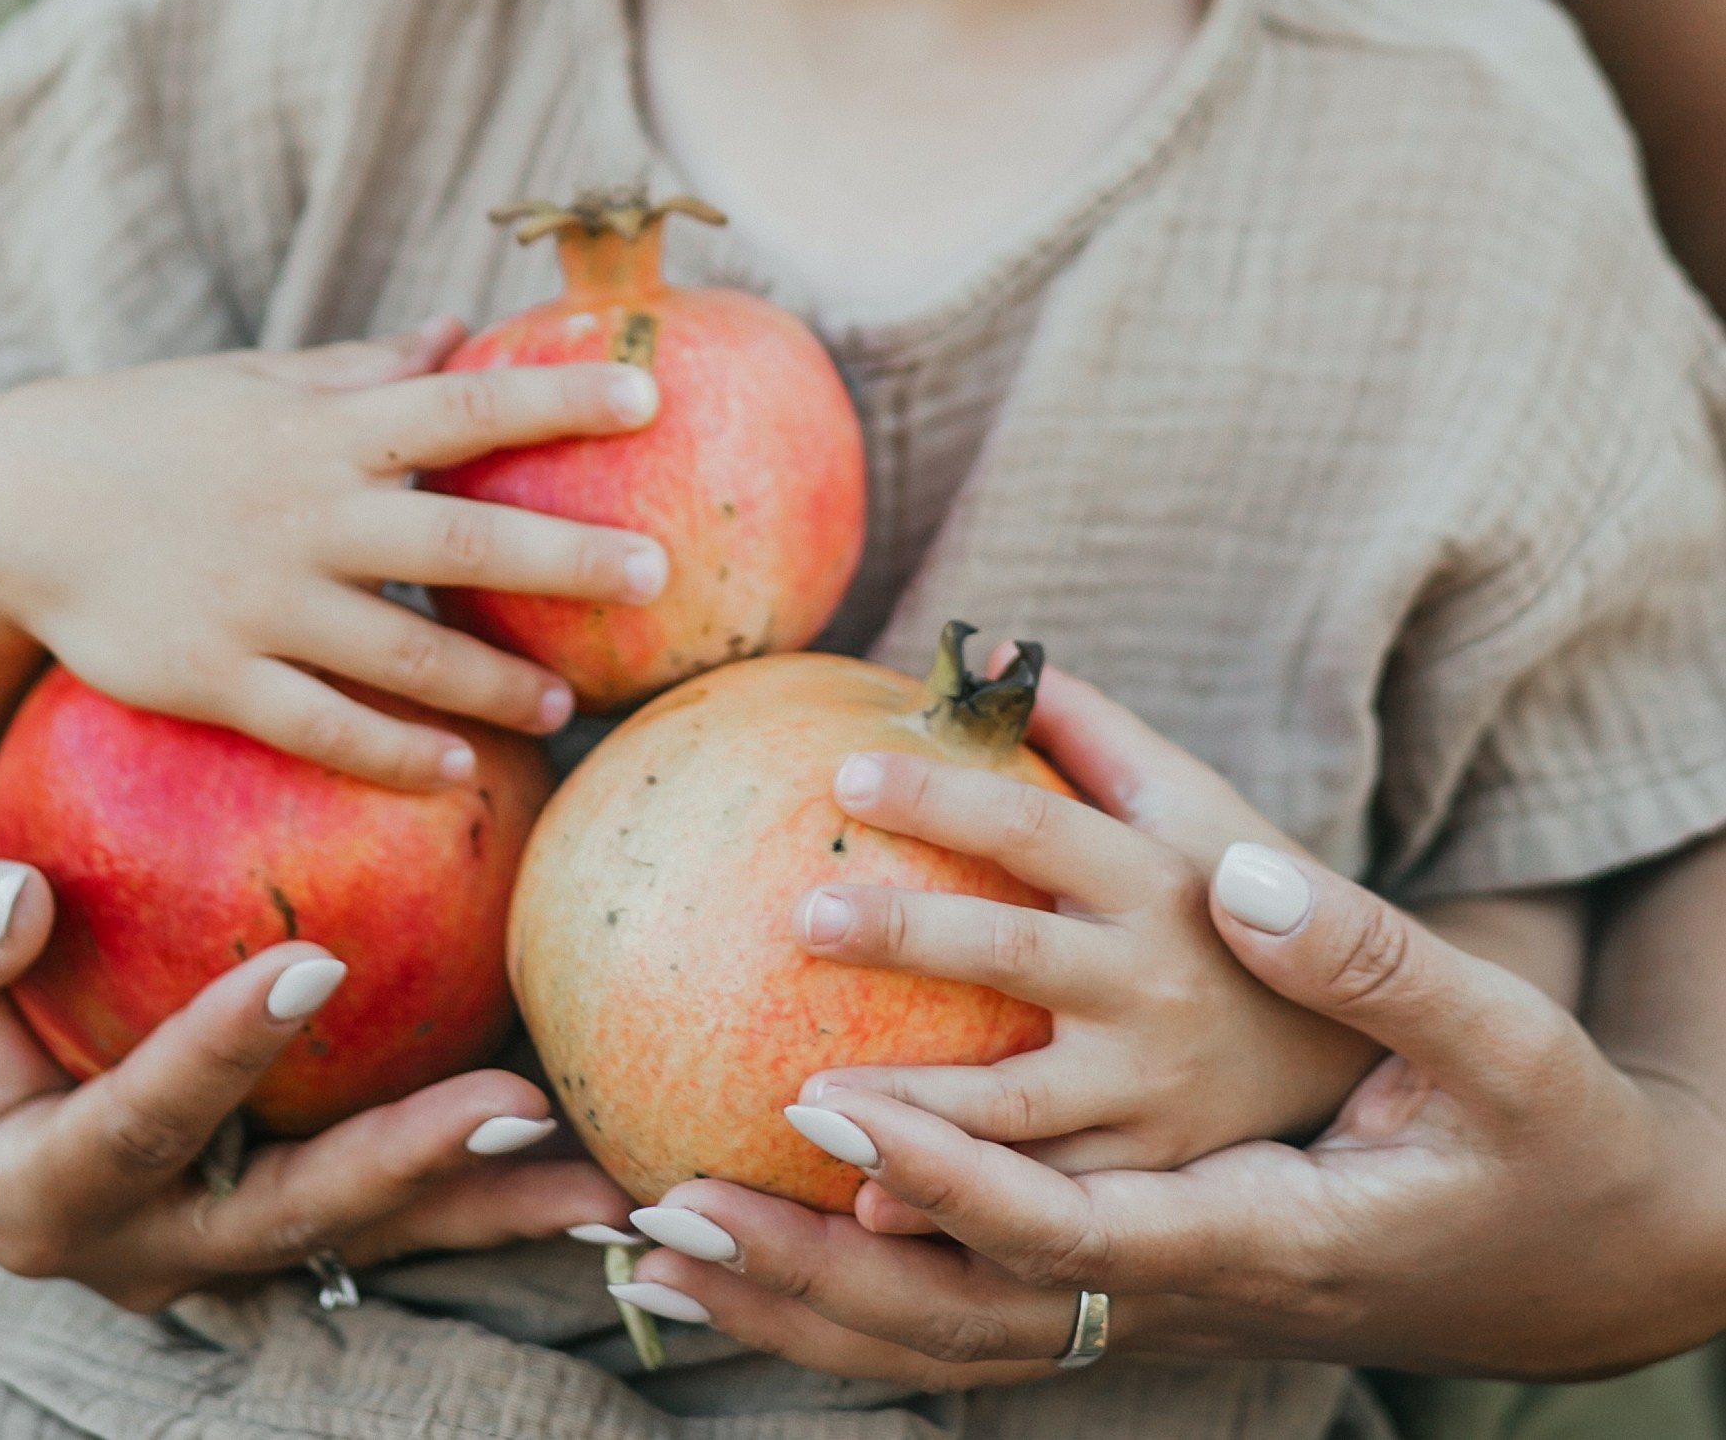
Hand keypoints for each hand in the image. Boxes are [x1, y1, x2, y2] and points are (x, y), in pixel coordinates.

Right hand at [0, 321, 667, 788]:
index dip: (558, 399)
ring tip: (564, 707)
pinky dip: (390, 751)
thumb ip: (365, 368)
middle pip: (457, 534)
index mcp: (323, 429)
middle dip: (563, 554)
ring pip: (400, 647)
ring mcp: (257, 599)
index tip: (650, 398)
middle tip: (655, 574)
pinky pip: (318, 724)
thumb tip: (463, 327)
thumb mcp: (257, 383)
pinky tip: (453, 771)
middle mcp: (302, 511)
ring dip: (491, 680)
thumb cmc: (155, 431)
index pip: (464, 405)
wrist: (12, 502)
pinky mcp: (211, 676)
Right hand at [0, 854, 633, 1309]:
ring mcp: (231, 1241)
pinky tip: (593, 1144)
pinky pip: (406, 1201)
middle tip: (513, 1105)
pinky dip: (494, 1179)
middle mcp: (146, 1244)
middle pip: (287, 1217)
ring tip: (605, 1174)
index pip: (135, 1127)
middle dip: (402, 1169)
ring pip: (372, 1232)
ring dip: (487, 1203)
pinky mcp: (299, 1210)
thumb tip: (11, 904)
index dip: (214, 1058)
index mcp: (39, 1193)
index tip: (309, 965)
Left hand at [613, 673, 1725, 1382]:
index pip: (1077, 1212)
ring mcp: (1150, 1306)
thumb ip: (1366, 955)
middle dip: (822, 1253)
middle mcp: (1182, 1276)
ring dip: (800, 1302)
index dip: (947, 1169)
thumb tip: (1239, 871)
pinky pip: (970, 1333)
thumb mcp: (1493, 1041)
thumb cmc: (1529, 1136)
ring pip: (953, 1341)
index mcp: (1259, 1215)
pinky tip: (736, 1281)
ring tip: (652, 1248)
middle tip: (678, 1182)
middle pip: (971, 1298)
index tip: (821, 1101)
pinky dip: (847, 1311)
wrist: (1562, 1253)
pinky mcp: (1128, 1299)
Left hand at [790, 661, 1379, 1173]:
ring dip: (910, 1103)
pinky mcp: (1148, 1183)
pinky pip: (1039, 1202)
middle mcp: (1158, 989)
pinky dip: (954, 1210)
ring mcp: (1155, 1095)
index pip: (1039, 826)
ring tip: (799, 1094)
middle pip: (1015, 953)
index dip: (948, 794)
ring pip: (1017, 1106)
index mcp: (1165, 883)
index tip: (845, 771)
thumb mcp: (1201, 813)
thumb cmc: (1245, 911)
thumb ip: (1099, 734)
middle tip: (800, 914)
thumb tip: (993, 645)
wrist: (1371, 1060)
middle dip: (907, 932)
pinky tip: (859, 1208)